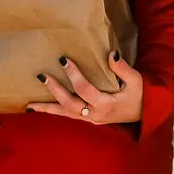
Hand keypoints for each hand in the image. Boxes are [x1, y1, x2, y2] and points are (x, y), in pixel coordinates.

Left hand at [27, 53, 142, 124]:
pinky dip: (54, 112)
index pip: (85, 90)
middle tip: (42, 76)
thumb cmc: (139, 94)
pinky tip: (40, 109)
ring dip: (48, 108)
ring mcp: (91, 119)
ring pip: (66, 114)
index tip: (64, 60)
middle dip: (55, 90)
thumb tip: (111, 54)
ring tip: (30, 105)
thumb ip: (123, 68)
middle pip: (70, 104)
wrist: (143, 113)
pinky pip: (68, 116)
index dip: (73, 75)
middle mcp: (95, 114)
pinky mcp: (88, 119)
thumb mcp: (136, 80)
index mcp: (106, 104)